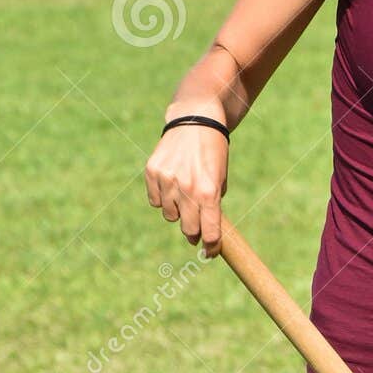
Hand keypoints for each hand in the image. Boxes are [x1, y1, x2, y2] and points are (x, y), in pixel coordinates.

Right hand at [144, 117, 228, 255]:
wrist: (195, 119)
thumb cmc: (213, 153)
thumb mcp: (220, 180)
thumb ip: (213, 206)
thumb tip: (205, 234)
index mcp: (209, 192)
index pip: (210, 233)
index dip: (211, 248)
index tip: (210, 253)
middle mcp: (187, 188)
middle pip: (189, 230)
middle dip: (194, 233)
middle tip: (197, 230)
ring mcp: (167, 180)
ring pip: (170, 216)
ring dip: (178, 213)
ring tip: (184, 196)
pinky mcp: (152, 171)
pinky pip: (155, 201)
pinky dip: (162, 199)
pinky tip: (170, 185)